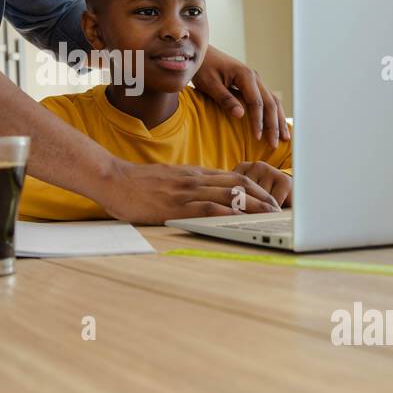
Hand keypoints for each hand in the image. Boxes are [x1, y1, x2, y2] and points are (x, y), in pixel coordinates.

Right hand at [97, 161, 280, 223]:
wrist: (113, 179)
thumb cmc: (137, 183)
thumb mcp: (169, 179)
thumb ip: (188, 185)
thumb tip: (204, 195)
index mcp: (194, 173)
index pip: (234, 176)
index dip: (256, 186)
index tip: (270, 198)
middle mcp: (195, 179)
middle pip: (238, 183)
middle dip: (262, 195)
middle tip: (279, 208)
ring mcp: (186, 190)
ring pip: (228, 193)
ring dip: (252, 204)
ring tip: (269, 215)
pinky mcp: (175, 204)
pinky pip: (206, 206)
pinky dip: (226, 212)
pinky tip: (239, 219)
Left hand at [191, 46, 289, 146]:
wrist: (201, 54)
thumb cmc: (203, 69)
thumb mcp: (210, 84)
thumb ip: (225, 99)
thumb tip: (241, 115)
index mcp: (245, 76)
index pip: (257, 103)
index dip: (258, 121)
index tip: (257, 138)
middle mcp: (255, 77)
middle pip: (270, 103)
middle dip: (273, 125)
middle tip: (274, 144)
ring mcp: (256, 81)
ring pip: (273, 101)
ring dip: (279, 120)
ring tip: (284, 138)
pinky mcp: (253, 85)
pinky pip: (267, 100)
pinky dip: (274, 113)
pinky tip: (277, 125)